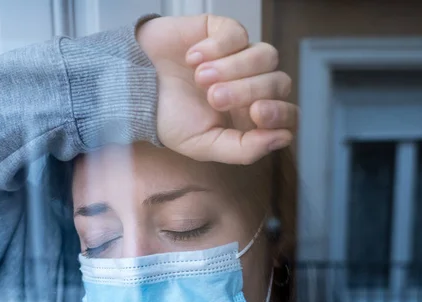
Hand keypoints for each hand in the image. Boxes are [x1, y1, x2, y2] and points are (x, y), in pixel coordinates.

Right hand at [137, 15, 296, 164]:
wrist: (133, 87)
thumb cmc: (166, 117)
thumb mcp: (202, 145)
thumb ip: (243, 150)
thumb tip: (284, 138)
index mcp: (249, 117)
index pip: (288, 114)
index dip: (281, 113)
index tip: (258, 113)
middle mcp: (251, 85)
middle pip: (279, 82)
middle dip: (247, 90)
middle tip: (213, 97)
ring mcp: (240, 56)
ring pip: (266, 55)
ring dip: (233, 68)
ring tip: (201, 78)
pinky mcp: (224, 32)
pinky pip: (238, 34)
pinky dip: (216, 47)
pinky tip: (192, 58)